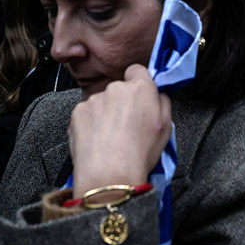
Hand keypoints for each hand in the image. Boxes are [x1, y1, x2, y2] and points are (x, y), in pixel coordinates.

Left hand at [68, 64, 171, 196]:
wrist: (109, 174)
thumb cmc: (140, 154)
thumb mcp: (166, 127)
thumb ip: (162, 103)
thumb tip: (158, 95)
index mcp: (141, 89)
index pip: (137, 70)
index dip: (138, 83)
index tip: (138, 96)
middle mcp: (116, 89)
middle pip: (119, 89)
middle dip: (122, 103)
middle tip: (126, 125)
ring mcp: (95, 99)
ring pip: (102, 102)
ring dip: (105, 114)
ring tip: (110, 138)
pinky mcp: (78, 112)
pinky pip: (86, 114)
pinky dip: (90, 124)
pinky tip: (97, 141)